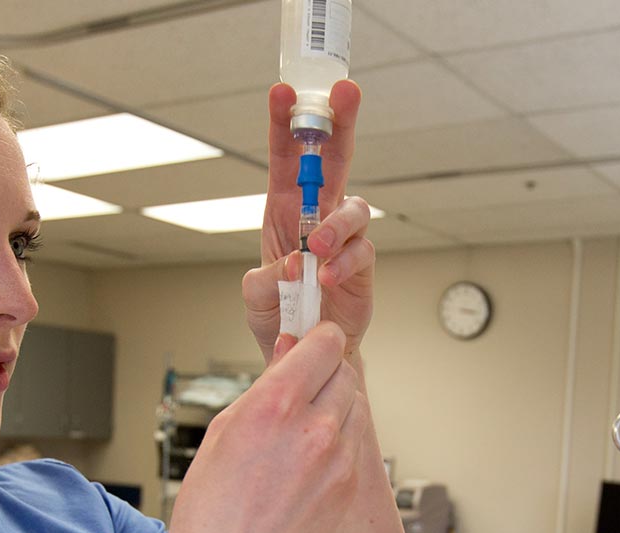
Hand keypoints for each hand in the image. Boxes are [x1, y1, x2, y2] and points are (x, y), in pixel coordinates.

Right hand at [145, 323, 367, 532]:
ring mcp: (338, 460)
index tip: (309, 345)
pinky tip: (305, 460)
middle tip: (301, 387)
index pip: (325, 343)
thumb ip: (266, 384)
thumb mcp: (225, 430)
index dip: (317, 340)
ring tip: (300, 427)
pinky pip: (353, 443)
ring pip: (354, 405)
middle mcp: (314, 429)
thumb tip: (290, 349)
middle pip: (345, 371)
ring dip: (334, 405)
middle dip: (325, 373)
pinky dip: (336, 441)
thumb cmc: (211, 507)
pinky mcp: (349, 486)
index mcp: (275, 405)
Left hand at [243, 80, 373, 364]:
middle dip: (340, 122)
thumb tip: (288, 266)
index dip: (286, 123)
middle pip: (334, 159)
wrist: (307, 353)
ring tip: (316, 250)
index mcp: (285, 209)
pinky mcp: (363, 265)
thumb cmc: (280, 317)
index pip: (287, 157)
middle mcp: (317, 215)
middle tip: (346, 93)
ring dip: (335, 223)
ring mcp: (344, 238)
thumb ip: (263, 282)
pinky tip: (325, 278)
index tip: (284, 93)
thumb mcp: (256, 298)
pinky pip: (362, 251)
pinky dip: (343, 263)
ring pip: (353, 208)